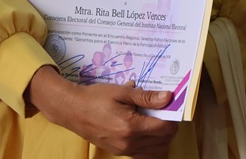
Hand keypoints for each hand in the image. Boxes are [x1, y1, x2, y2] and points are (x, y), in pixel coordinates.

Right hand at [25, 65, 177, 157]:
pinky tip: (147, 132)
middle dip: (170, 127)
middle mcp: (129, 142)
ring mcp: (124, 150)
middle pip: (163, 141)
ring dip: (162, 139)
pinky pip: (143, 155)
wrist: (73, 110)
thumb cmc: (95, 97)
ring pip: (155, 152)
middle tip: (166, 112)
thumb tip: (168, 97)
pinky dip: (151, 146)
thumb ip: (146, 96)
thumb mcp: (121, 92)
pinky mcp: (119, 152)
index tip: (172, 106)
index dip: (172, 117)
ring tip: (157, 121)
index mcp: (131, 126)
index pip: (164, 128)